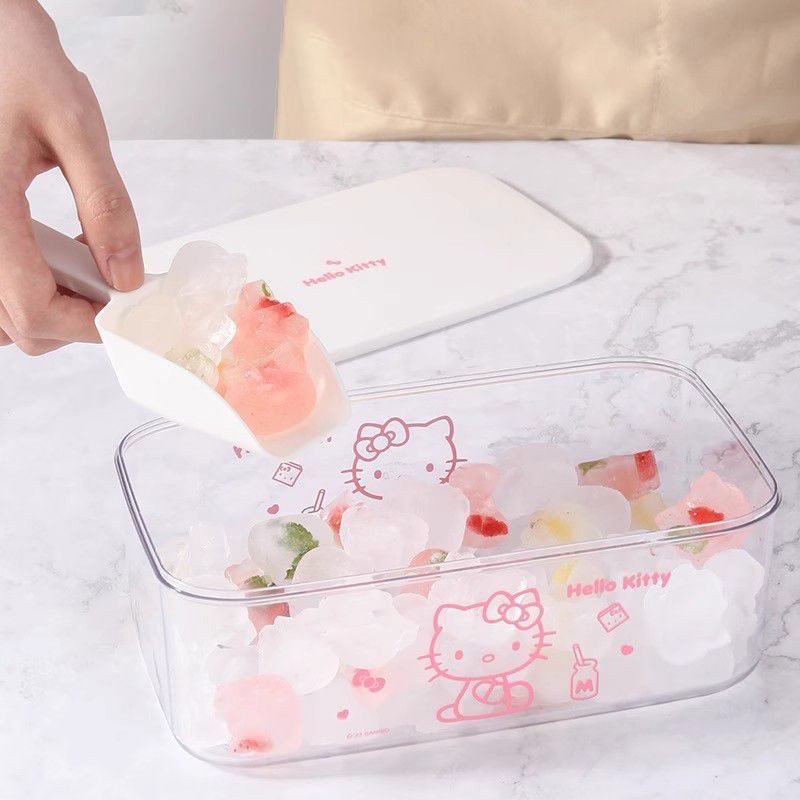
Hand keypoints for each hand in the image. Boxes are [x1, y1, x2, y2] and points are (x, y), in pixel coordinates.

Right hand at [0, 0, 142, 354]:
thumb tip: (126, 275)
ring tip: (83, 263)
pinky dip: (28, 286)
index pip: (34, 309)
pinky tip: (55, 252)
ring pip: (3, 314)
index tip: (125, 309)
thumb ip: (106, 207)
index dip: (87, 324)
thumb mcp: (75, 127)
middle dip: (74, 319)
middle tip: (111, 282)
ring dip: (49, 306)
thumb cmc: (14, 61)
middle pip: (19, 324)